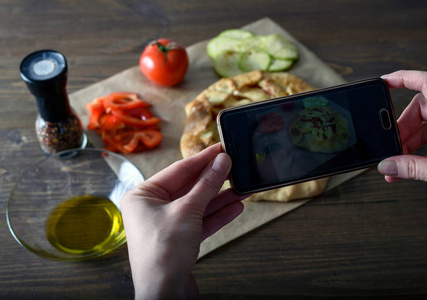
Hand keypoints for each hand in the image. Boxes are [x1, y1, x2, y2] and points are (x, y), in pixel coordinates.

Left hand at [120, 143, 248, 298]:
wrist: (165, 294)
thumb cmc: (162, 254)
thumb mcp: (187, 211)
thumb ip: (206, 185)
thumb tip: (221, 162)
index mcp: (142, 196)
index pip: (178, 170)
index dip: (202, 159)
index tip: (219, 149)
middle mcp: (152, 208)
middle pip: (189, 187)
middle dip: (213, 180)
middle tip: (233, 167)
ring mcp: (166, 224)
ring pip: (197, 205)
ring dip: (219, 198)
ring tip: (240, 188)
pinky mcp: (179, 239)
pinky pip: (200, 221)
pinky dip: (217, 215)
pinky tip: (235, 207)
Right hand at [377, 70, 426, 191]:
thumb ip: (414, 169)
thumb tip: (388, 166)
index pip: (426, 83)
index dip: (403, 78)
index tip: (383, 83)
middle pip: (422, 110)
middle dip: (403, 129)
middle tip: (391, 148)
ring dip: (409, 146)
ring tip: (397, 165)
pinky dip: (420, 156)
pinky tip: (407, 170)